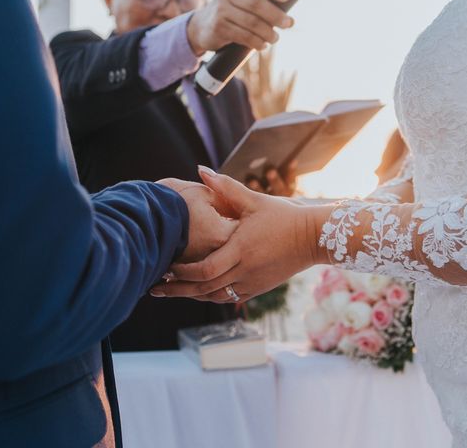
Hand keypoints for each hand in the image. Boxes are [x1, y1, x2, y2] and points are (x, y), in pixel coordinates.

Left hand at [151, 168, 332, 301]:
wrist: (313, 238)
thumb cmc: (283, 216)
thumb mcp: (254, 200)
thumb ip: (226, 186)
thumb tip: (200, 169)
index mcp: (242, 249)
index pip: (206, 269)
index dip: (183, 272)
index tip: (165, 268)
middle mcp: (246, 271)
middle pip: (205, 289)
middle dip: (177, 290)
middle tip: (154, 288)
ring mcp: (252, 283)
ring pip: (215, 296)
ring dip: (191, 295)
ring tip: (170, 291)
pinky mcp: (258, 288)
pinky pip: (228, 297)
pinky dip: (210, 296)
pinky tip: (196, 291)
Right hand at [186, 0, 293, 54]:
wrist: (202, 26)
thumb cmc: (231, 13)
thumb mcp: (241, 0)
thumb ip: (260, 1)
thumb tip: (288, 16)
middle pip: (256, 4)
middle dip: (275, 15)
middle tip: (288, 24)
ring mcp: (221, 10)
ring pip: (251, 22)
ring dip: (267, 32)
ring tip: (275, 38)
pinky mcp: (219, 27)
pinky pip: (243, 36)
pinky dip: (256, 42)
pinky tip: (262, 45)